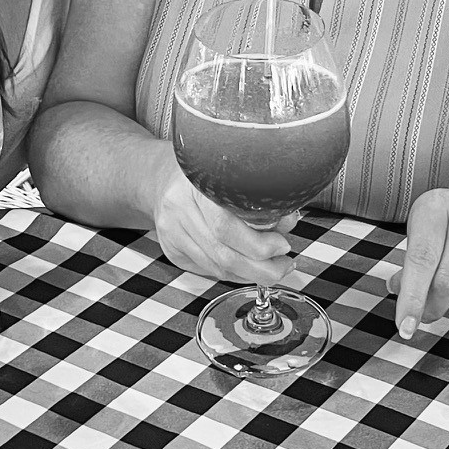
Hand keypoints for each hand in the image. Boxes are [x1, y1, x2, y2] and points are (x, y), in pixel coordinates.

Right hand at [151, 158, 295, 284]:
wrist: (160, 178)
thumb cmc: (204, 175)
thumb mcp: (231, 175)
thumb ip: (260, 198)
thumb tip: (288, 221)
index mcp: (195, 185)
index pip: (225, 226)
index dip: (258, 244)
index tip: (282, 246)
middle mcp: (178, 209)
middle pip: (222, 253)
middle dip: (261, 268)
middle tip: (284, 265)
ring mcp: (171, 232)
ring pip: (216, 267)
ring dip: (250, 273)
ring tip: (273, 268)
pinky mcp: (171, 250)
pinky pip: (208, 269)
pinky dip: (233, 273)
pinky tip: (248, 267)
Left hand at [390, 184, 448, 338]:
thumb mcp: (422, 230)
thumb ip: (409, 264)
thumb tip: (398, 293)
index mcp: (436, 206)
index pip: (422, 258)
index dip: (412, 297)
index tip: (405, 325)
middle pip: (448, 280)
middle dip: (433, 307)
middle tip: (426, 314)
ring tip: (448, 302)